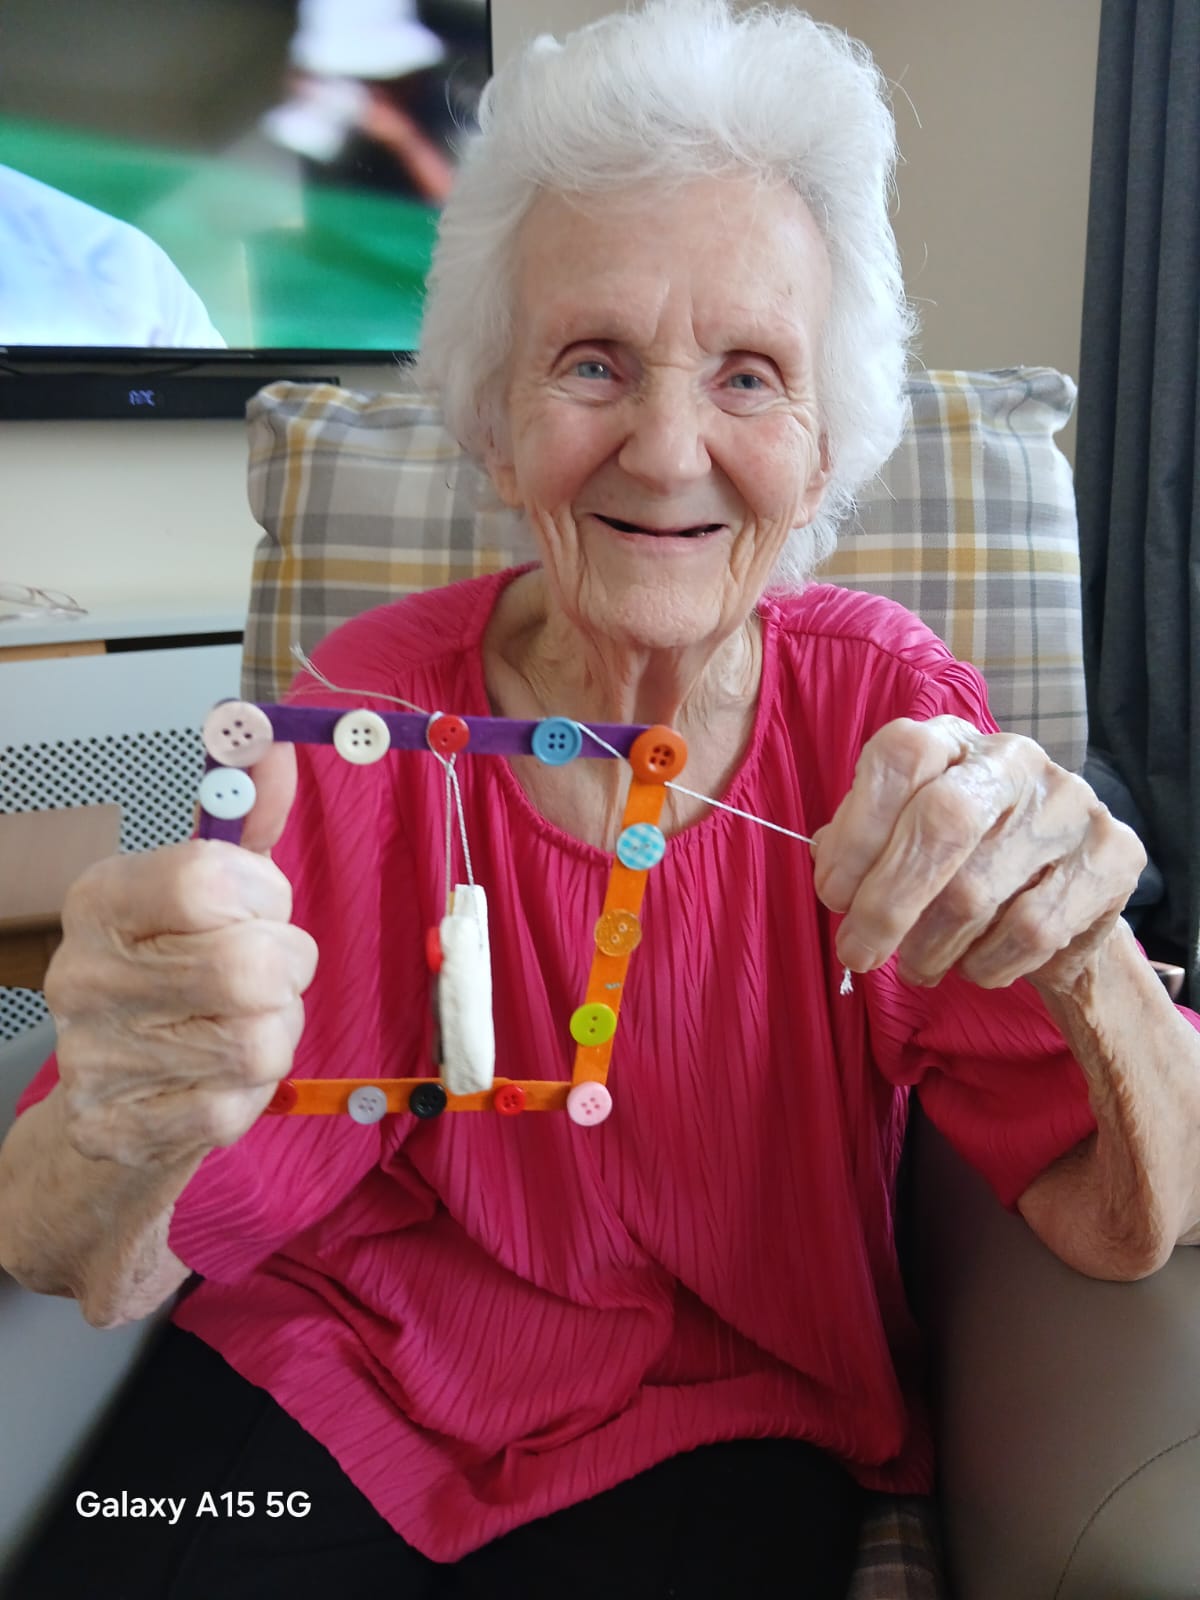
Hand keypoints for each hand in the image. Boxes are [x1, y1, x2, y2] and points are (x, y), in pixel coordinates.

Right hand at [43, 742, 317, 1166]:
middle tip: (263, 975)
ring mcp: (96, 1057)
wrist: (115, 1096)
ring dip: (277, 1031)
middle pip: (251, 969)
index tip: (255, 907)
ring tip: (240, 1025)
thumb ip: (245, 815)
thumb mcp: (208, 888)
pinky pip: (241, 1101)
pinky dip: (252, 1091)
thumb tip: (270, 740)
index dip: (263, 895)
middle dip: (286, 970)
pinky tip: (217, 1077)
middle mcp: (83, 975)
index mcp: (100, 899)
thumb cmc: (174, 973)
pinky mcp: (124, 1128)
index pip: (210, 879)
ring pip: (259, 1039)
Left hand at [810, 716, 1146, 990]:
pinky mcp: (1113, 856)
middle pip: (941, 822)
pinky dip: (987, 964)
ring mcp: (1070, 805)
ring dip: (931, 948)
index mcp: (953, 741)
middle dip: (886, 903)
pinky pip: (1031, 931)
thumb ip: (860, 842)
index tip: (832, 895)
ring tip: (919, 964)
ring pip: (977, 893)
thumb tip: (828, 861)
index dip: (858, 829)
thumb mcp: (902, 837)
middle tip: (857, 953)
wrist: (1062, 893)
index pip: (901, 755)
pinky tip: (976, 965)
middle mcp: (1014, 760)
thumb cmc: (960, 862)